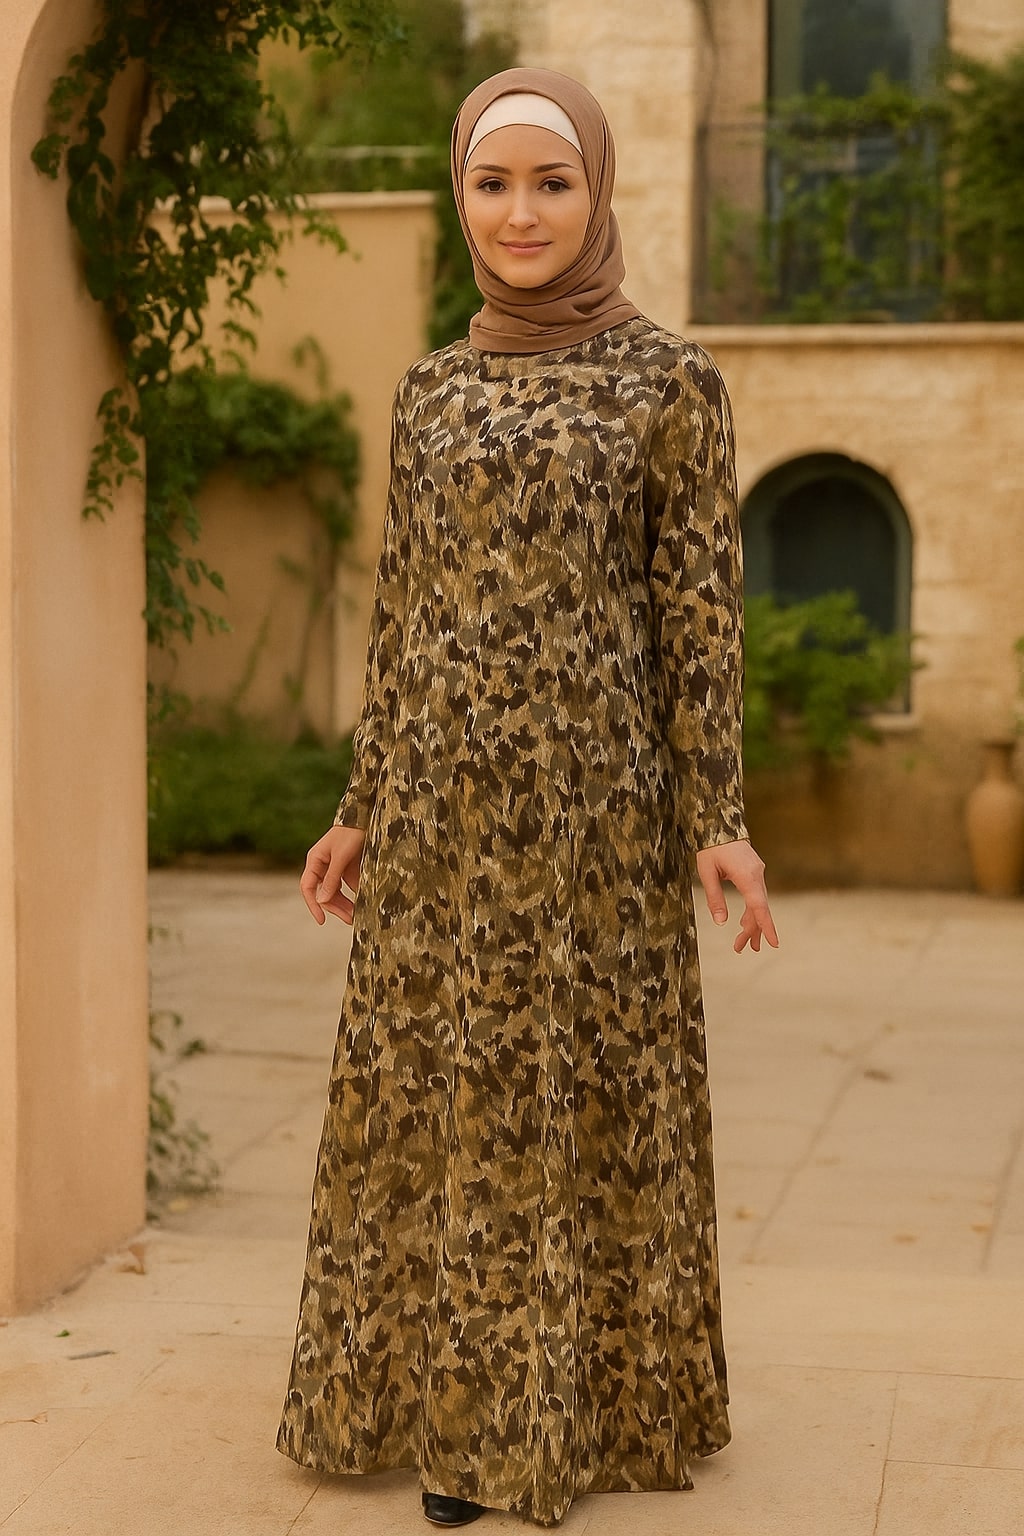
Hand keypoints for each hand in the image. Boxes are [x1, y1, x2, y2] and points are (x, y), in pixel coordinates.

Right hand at [300, 824, 366, 924]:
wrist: (366, 817)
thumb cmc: (350, 833)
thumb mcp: (341, 856)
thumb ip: (332, 878)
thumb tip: (322, 900)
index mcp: (315, 860)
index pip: (308, 887)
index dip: (313, 905)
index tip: (322, 920)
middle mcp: (322, 865)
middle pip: (324, 892)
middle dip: (336, 907)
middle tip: (350, 919)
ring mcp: (335, 867)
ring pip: (336, 892)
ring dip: (345, 904)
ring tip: (357, 914)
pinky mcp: (348, 868)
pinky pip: (348, 885)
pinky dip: (353, 894)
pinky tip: (362, 902)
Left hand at [696, 838, 778, 953]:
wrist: (720, 822)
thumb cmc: (711, 846)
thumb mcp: (707, 872)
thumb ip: (715, 898)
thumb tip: (721, 921)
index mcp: (746, 876)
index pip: (759, 906)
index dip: (766, 926)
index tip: (774, 943)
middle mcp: (756, 875)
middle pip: (758, 909)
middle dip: (751, 931)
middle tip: (739, 949)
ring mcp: (757, 872)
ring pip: (758, 903)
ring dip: (751, 922)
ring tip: (744, 943)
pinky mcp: (754, 871)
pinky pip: (756, 895)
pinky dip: (751, 910)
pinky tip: (745, 922)